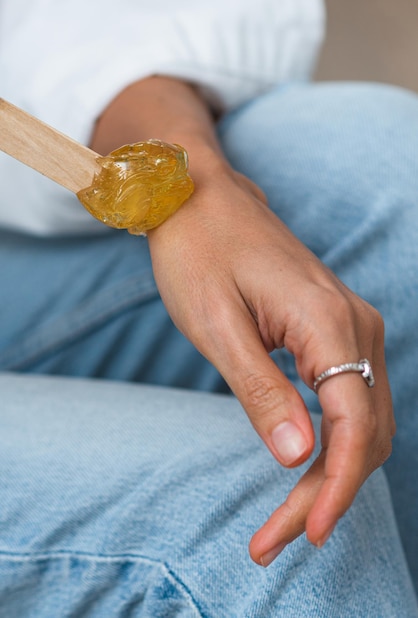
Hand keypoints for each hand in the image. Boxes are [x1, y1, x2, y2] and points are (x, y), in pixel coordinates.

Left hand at [91, 76, 394, 566]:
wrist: (200, 201)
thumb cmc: (198, 253)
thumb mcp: (217, 327)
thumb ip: (263, 391)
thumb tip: (301, 457)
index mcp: (329, 322)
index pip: (354, 424)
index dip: (336, 487)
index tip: (306, 533)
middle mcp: (355, 324)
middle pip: (366, 430)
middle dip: (329, 491)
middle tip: (276, 538)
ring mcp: (350, 325)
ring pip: (362, 419)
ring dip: (331, 472)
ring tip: (285, 517)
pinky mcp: (333, 330)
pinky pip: (348, 397)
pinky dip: (332, 442)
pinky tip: (304, 467)